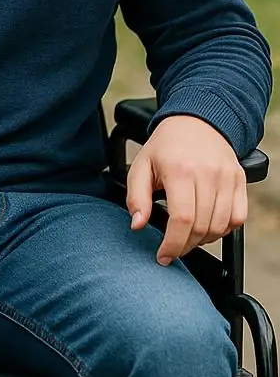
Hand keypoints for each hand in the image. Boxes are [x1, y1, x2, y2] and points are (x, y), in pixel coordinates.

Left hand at [126, 114, 246, 264]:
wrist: (195, 121)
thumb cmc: (166, 146)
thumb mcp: (141, 165)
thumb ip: (136, 196)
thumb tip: (137, 224)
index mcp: (179, 170)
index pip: (181, 219)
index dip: (173, 244)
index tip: (163, 256)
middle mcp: (206, 174)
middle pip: (201, 226)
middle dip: (185, 245)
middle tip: (173, 248)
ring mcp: (226, 178)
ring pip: (220, 226)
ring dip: (203, 239)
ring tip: (187, 236)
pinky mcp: (240, 181)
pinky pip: (238, 218)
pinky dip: (223, 230)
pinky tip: (207, 226)